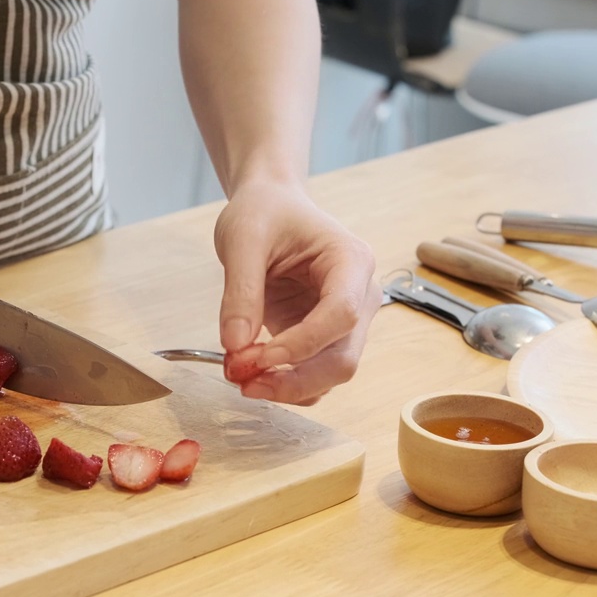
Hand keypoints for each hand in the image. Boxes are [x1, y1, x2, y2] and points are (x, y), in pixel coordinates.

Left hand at [214, 180, 378, 404]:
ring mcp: (346, 322)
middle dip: (294, 379)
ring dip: (288, 388)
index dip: (302, 344)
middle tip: (241, 378)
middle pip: (343, 357)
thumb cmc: (265, 213)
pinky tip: (251, 376)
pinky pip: (313, 375)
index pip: (342, 314)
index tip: (257, 357)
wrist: (270, 208)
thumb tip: (235, 346)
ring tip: (240, 377)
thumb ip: (241, 292)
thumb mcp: (242, 240)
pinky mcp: (323, 338)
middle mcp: (360, 296)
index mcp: (351, 261)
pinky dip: (284, 384)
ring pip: (331, 374)